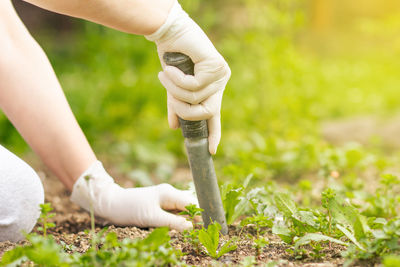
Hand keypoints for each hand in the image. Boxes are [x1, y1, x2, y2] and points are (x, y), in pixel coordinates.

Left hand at [70, 161, 197, 230]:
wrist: (110, 204)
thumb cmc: (129, 209)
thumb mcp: (151, 218)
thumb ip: (172, 222)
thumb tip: (191, 227)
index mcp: (169, 193)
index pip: (192, 202)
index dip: (200, 214)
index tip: (206, 226)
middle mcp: (169, 193)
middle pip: (189, 205)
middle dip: (195, 217)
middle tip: (199, 231)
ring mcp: (164, 199)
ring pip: (183, 209)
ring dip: (186, 219)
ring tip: (191, 231)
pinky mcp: (159, 205)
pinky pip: (174, 212)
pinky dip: (178, 220)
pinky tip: (179, 227)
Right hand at [145, 1, 230, 154]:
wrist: (169, 33)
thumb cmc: (172, 58)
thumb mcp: (173, 87)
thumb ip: (176, 106)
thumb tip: (175, 127)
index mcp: (212, 88)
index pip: (215, 114)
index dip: (214, 133)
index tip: (212, 150)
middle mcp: (220, 82)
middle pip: (208, 111)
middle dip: (185, 111)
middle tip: (171, 100)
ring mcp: (221, 73)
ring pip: (197, 99)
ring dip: (175, 91)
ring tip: (164, 76)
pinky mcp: (216, 65)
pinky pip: (194, 85)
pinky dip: (177, 80)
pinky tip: (169, 69)